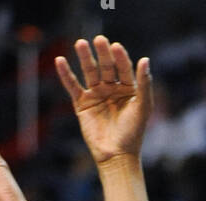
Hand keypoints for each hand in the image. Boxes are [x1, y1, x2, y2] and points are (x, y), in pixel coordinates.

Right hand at [55, 35, 152, 165]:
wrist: (116, 156)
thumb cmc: (133, 134)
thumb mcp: (142, 107)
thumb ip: (144, 84)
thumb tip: (145, 59)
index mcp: (128, 88)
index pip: (123, 68)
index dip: (120, 57)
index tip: (116, 47)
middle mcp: (112, 88)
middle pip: (106, 66)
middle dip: (102, 54)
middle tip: (99, 40)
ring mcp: (96, 95)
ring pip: (89, 72)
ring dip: (85, 58)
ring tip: (81, 43)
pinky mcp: (82, 104)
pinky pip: (73, 86)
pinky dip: (66, 75)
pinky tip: (60, 61)